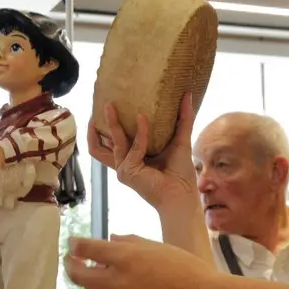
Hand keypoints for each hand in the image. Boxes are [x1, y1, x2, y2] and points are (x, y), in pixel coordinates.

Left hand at [64, 234, 223, 288]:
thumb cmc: (187, 268)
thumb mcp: (159, 247)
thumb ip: (132, 242)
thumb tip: (112, 239)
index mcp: (125, 258)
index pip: (88, 250)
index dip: (76, 245)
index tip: (73, 243)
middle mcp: (117, 280)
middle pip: (81, 276)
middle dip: (71, 267)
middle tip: (70, 260)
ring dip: (86, 280)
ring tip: (88, 271)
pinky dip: (106, 288)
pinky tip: (116, 282)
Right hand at [88, 92, 198, 212]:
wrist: (182, 193)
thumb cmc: (180, 172)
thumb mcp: (179, 140)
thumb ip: (182, 119)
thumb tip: (187, 95)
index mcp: (132, 159)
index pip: (110, 144)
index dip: (102, 130)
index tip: (104, 110)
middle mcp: (125, 164)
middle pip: (102, 145)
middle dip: (100, 126)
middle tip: (106, 104)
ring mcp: (124, 169)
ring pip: (114, 142)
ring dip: (113, 124)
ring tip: (111, 106)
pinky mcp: (128, 172)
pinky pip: (133, 147)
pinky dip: (140, 134)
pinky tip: (143, 120)